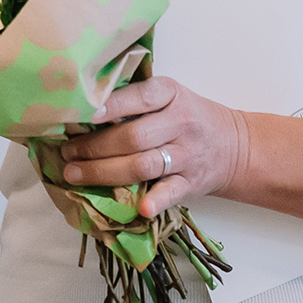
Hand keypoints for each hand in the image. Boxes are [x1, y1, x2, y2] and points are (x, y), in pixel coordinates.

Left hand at [59, 76, 250, 215]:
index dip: (112, 105)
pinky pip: (172, 193)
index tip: (85, 114)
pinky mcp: (192, 183)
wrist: (234, 146)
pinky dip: (156, 201)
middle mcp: (180, 123)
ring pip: (143, 165)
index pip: (140, 97)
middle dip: (95, 147)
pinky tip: (140, 208)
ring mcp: (187, 155)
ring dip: (105, 172)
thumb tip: (81, 108)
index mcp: (171, 94)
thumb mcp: (169, 95)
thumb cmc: (187, 116)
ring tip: (75, 174)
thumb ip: (135, 98)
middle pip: (133, 137)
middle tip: (67, 153)